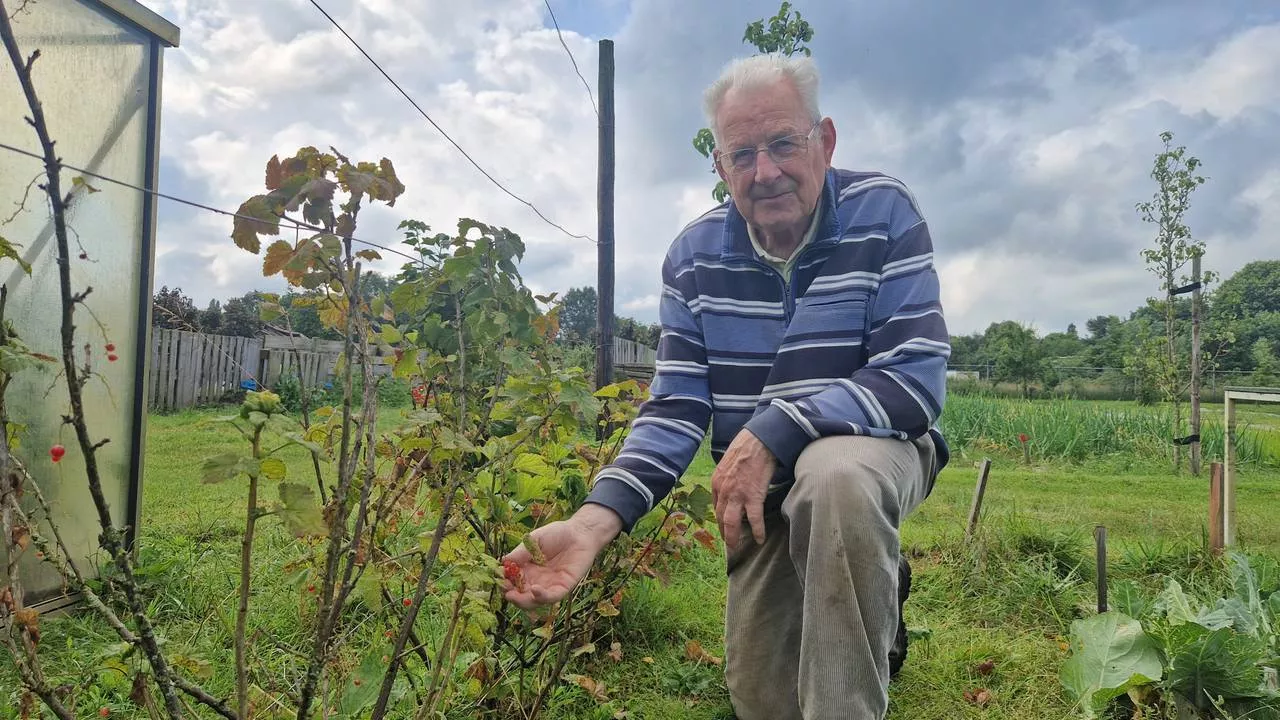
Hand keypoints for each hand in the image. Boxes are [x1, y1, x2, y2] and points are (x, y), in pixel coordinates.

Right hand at [501, 504, 621, 609]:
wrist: (580, 532)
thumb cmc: (556, 534)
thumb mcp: (535, 540)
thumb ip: (521, 552)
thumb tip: (503, 562)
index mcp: (526, 569)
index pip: (512, 581)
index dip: (504, 582)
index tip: (499, 579)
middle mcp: (536, 580)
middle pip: (521, 594)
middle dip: (512, 596)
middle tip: (506, 593)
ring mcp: (549, 585)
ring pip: (534, 601)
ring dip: (523, 601)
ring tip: (515, 596)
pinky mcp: (564, 587)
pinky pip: (552, 597)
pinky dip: (543, 597)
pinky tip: (535, 590)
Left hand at [711, 429, 776, 550]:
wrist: (759, 441)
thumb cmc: (746, 448)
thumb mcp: (728, 463)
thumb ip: (727, 478)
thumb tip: (731, 487)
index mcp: (716, 482)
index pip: (716, 506)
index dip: (720, 519)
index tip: (724, 527)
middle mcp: (723, 491)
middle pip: (721, 518)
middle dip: (724, 533)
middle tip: (728, 543)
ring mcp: (737, 495)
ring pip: (732, 523)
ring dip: (733, 537)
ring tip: (736, 547)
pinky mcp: (753, 496)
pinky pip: (754, 519)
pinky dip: (757, 531)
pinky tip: (760, 539)